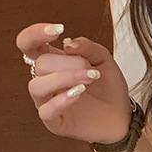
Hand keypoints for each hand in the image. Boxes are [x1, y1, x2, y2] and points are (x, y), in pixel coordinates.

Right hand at [15, 22, 133, 145]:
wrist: (123, 117)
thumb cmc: (109, 88)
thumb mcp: (104, 60)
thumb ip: (88, 47)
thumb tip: (67, 43)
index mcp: (52, 63)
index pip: (28, 44)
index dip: (35, 34)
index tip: (58, 30)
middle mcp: (45, 81)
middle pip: (40, 64)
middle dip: (69, 63)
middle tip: (93, 72)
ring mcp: (47, 102)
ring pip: (37, 86)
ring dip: (65, 78)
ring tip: (90, 79)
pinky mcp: (54, 122)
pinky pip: (46, 111)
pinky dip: (61, 100)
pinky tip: (79, 93)